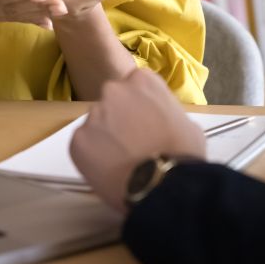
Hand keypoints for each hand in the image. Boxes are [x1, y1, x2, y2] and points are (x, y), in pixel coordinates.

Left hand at [68, 68, 206, 211]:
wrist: (162, 183)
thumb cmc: (181, 153)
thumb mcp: (186, 123)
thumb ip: (166, 114)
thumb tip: (160, 123)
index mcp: (142, 80)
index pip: (135, 86)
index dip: (140, 107)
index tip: (145, 123)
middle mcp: (113, 90)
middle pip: (113, 102)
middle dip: (119, 118)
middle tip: (131, 142)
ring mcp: (93, 114)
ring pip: (97, 124)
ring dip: (105, 137)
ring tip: (121, 161)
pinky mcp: (77, 139)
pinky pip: (83, 145)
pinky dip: (92, 157)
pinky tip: (109, 171)